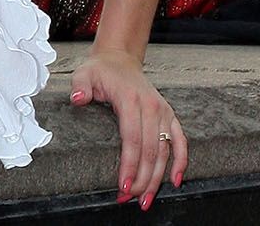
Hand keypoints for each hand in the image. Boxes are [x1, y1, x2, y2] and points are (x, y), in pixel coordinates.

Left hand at [71, 48, 184, 210]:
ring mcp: (162, 111)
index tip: (123, 185)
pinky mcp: (169, 115)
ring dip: (157, 178)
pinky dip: (181, 161)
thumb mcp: (84, 73)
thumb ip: (80, 86)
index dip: (130, 165)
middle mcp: (151, 106)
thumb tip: (77, 98)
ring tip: (145, 199)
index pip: (132, 138)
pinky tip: (175, 181)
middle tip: (130, 199)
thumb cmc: (100, 70)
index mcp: (130, 99)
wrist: (119, 58)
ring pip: (165, 151)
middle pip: (150, 150)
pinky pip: (180, 141)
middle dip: (142, 179)